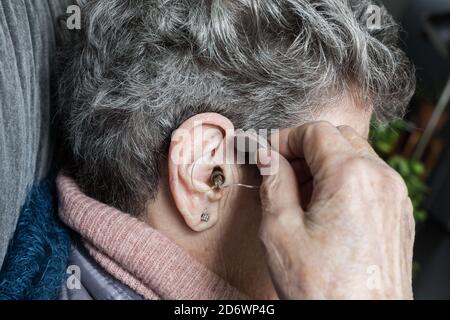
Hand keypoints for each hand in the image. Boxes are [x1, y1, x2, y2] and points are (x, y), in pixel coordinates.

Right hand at [257, 122, 414, 299]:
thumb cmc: (324, 289)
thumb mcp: (281, 231)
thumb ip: (273, 183)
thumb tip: (268, 157)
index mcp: (351, 176)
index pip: (315, 131)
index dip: (285, 138)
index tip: (268, 154)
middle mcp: (380, 179)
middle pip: (338, 138)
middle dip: (305, 149)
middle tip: (281, 173)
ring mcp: (394, 197)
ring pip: (356, 156)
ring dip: (324, 165)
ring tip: (300, 196)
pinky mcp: (398, 214)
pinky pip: (370, 179)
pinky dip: (344, 181)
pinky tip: (324, 209)